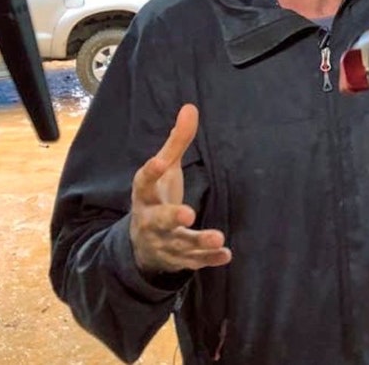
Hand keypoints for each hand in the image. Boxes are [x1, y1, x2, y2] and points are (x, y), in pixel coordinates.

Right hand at [129, 104, 232, 274]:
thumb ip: (177, 142)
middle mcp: (151, 220)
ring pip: (180, 245)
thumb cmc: (157, 198)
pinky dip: (209, 260)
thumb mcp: (164, 170)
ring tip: (217, 237)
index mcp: (145, 195)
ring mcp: (164, 242)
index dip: (151, 171)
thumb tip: (190, 107)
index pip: (145, 181)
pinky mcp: (179, 259)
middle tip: (188, 214)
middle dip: (171, 217)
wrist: (142, 245)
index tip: (160, 161)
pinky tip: (226, 255)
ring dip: (198, 242)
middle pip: (159, 220)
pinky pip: (194, 261)